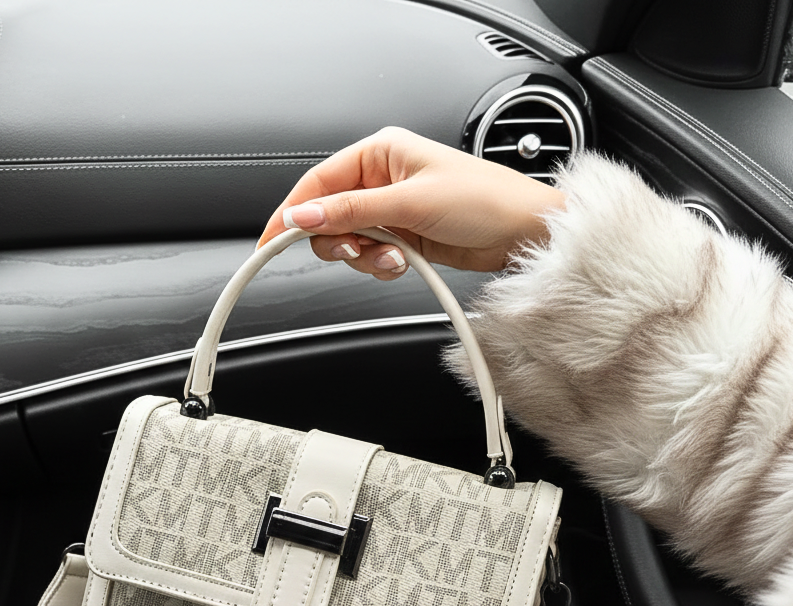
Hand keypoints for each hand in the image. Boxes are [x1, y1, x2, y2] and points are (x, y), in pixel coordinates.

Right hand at [257, 126, 565, 279]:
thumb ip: (351, 211)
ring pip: (348, 241)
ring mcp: (391, 211)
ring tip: (393, 259)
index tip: (271, 240)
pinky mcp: (403, 238)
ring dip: (364, 258)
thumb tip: (303, 217)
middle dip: (337, 240)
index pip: (318, 183)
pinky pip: (370, 256)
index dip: (292, 213)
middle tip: (354, 251)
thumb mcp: (409, 204)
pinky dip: (379, 266)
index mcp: (380, 153)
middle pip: (328, 216)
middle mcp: (381, 179)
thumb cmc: (483, 200)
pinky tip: (402, 264)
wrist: (521, 232)